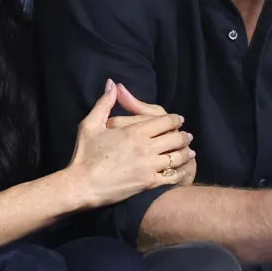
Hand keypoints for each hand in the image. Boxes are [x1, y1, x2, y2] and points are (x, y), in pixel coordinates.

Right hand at [69, 80, 195, 207]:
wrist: (82, 186)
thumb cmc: (84, 155)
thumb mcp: (90, 125)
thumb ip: (104, 103)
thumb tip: (112, 84)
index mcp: (135, 131)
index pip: (165, 121)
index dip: (175, 119)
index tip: (179, 119)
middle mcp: (146, 148)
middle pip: (175, 138)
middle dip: (184, 136)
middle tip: (188, 136)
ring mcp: (149, 167)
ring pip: (176, 157)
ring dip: (185, 153)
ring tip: (189, 151)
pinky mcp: (148, 184)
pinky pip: (171, 176)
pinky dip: (179, 172)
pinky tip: (180, 170)